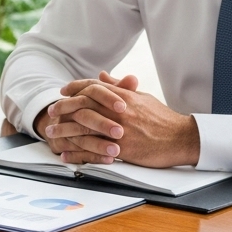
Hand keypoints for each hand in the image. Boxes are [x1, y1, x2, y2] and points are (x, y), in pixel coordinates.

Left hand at [48, 72, 199, 167]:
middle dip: (63, 108)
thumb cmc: (162, 118)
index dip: (75, 88)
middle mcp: (118, 110)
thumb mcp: (141, 97)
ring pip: (83, 128)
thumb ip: (119, 87)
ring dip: (64, 131)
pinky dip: (77, 153)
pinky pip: (93, 150)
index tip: (63, 91)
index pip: (93, 87)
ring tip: (52, 134)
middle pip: (82, 106)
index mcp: (123, 96)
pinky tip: (67, 155)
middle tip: (51, 112)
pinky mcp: (121, 149)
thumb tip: (102, 75)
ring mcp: (118, 130)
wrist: (180, 138)